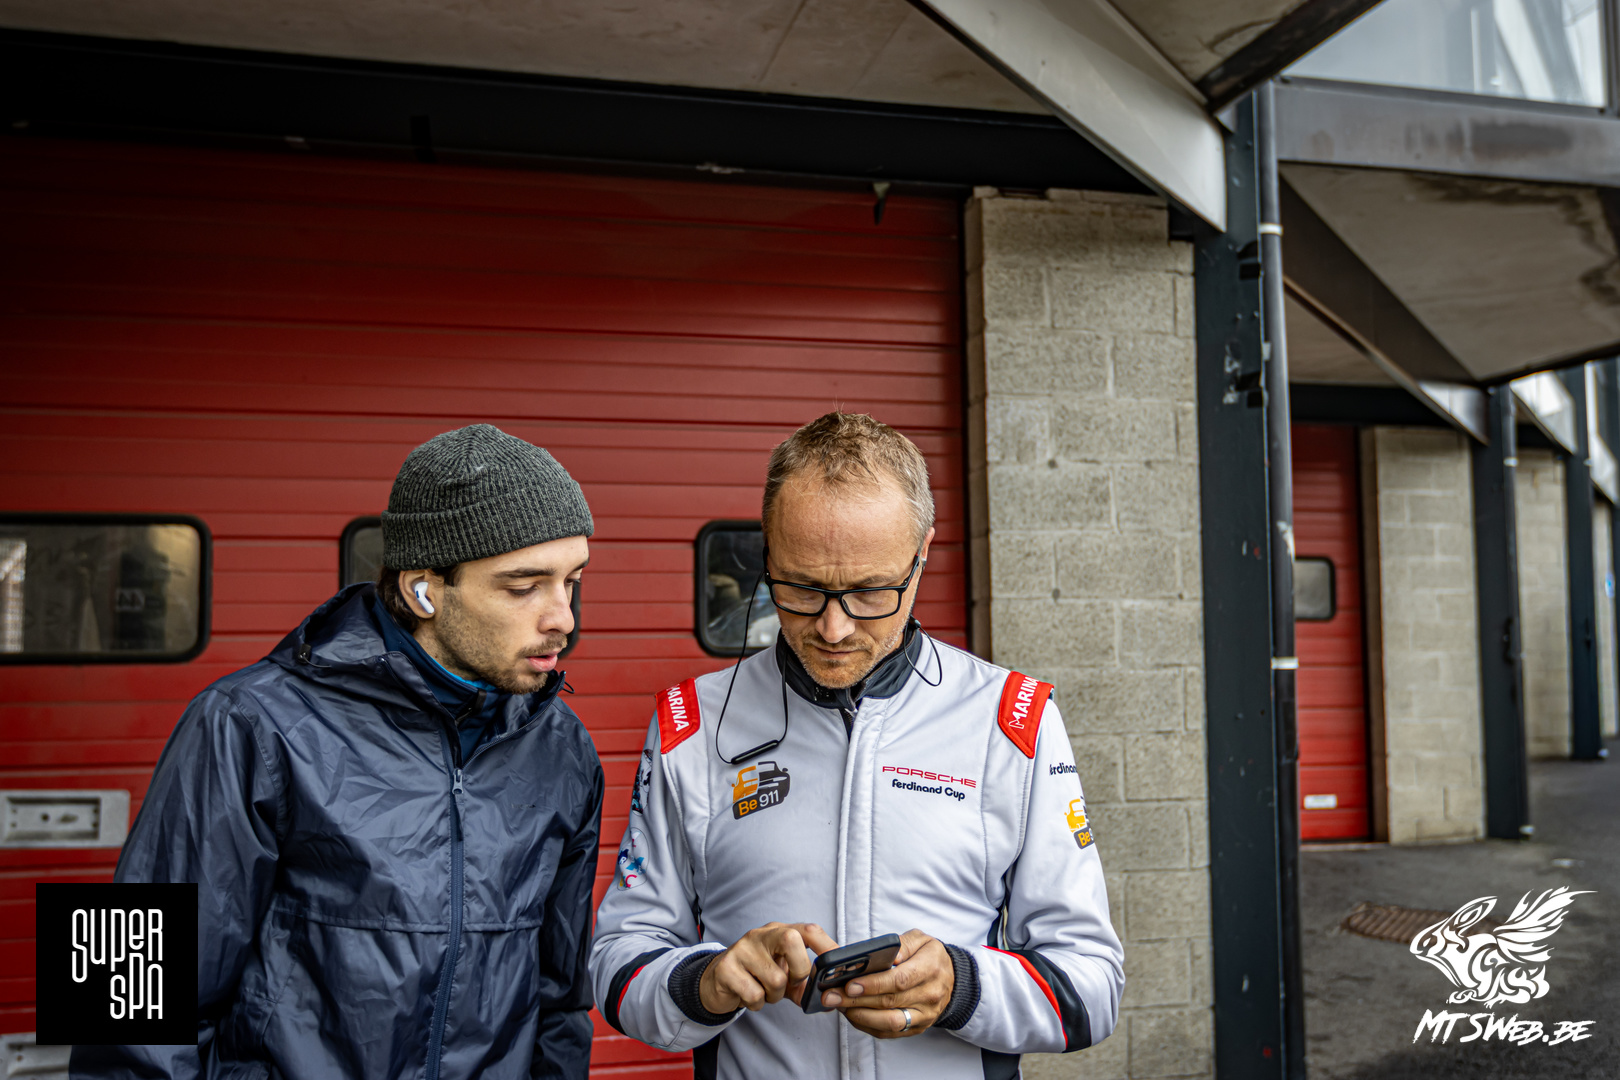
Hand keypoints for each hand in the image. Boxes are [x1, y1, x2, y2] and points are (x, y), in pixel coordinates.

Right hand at [699, 922, 839, 1012]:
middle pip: (792, 940)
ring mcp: (742, 949)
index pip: (809, 929)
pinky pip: (755, 994)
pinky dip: (757, 1003)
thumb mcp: (784, 978)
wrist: (718, 982)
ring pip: (775, 979)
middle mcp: (761, 935)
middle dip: (799, 970)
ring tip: (764, 991)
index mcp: (779, 932)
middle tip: (790, 984)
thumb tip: (830, 998)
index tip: (838, 965)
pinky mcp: (726, 968)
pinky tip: (750, 996)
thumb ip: (806, 984)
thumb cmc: (757, 977)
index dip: (827, 946)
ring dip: (774, 996)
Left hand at [823, 929, 953, 1038]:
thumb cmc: (930, 957)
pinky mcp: (916, 1028)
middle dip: (857, 1000)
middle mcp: (929, 995)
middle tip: (831, 996)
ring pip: (889, 1021)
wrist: (952, 979)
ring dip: (860, 1015)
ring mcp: (924, 1015)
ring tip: (838, 1006)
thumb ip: (903, 944)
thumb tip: (884, 954)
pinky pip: (890, 1032)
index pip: (899, 980)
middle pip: (889, 1002)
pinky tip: (852, 1015)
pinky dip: (868, 1026)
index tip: (850, 984)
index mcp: (930, 969)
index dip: (873, 984)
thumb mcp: (921, 939)